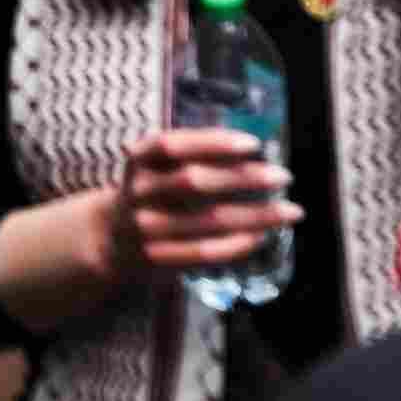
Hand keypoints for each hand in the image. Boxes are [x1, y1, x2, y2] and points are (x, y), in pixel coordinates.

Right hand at [115, 126, 299, 283]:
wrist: (110, 239)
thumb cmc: (152, 191)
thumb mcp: (158, 163)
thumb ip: (193, 152)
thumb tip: (251, 147)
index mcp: (139, 160)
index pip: (172, 144)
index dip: (212, 142)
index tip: (253, 144)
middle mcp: (140, 192)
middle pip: (194, 181)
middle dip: (245, 178)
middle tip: (283, 177)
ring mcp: (147, 228)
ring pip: (208, 221)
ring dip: (256, 216)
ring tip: (290, 211)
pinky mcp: (158, 258)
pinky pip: (204, 253)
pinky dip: (237, 245)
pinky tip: (261, 236)